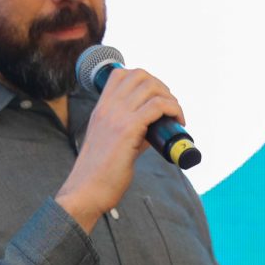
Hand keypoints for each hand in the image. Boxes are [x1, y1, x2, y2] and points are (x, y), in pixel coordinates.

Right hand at [55, 67, 184, 231]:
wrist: (87, 191)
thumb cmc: (100, 173)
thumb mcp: (111, 141)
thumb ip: (131, 130)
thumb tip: (154, 129)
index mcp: (101, 108)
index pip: (121, 73)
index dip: (144, 79)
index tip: (155, 97)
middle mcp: (107, 107)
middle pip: (141, 75)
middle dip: (162, 87)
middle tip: (169, 107)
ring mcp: (117, 117)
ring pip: (151, 88)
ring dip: (170, 98)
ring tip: (175, 116)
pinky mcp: (128, 130)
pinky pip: (157, 106)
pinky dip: (173, 109)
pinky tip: (178, 122)